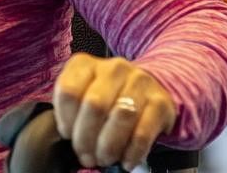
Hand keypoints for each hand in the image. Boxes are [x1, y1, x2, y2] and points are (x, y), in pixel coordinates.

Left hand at [53, 53, 176, 170]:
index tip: (68, 135)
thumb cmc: (105, 98)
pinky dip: (132, 152)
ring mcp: (140, 81)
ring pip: (121, 117)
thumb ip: (69, 110)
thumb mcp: (82, 95)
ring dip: (109, 146)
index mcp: (86, 64)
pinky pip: (143, 132)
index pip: (68, 91)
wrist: (145, 91)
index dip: (66, 119)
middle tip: (86, 156)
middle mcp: (113, 68)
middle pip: (94, 105)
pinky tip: (125, 162)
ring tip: (104, 159)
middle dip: (86, 138)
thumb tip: (67, 138)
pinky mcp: (160, 101)